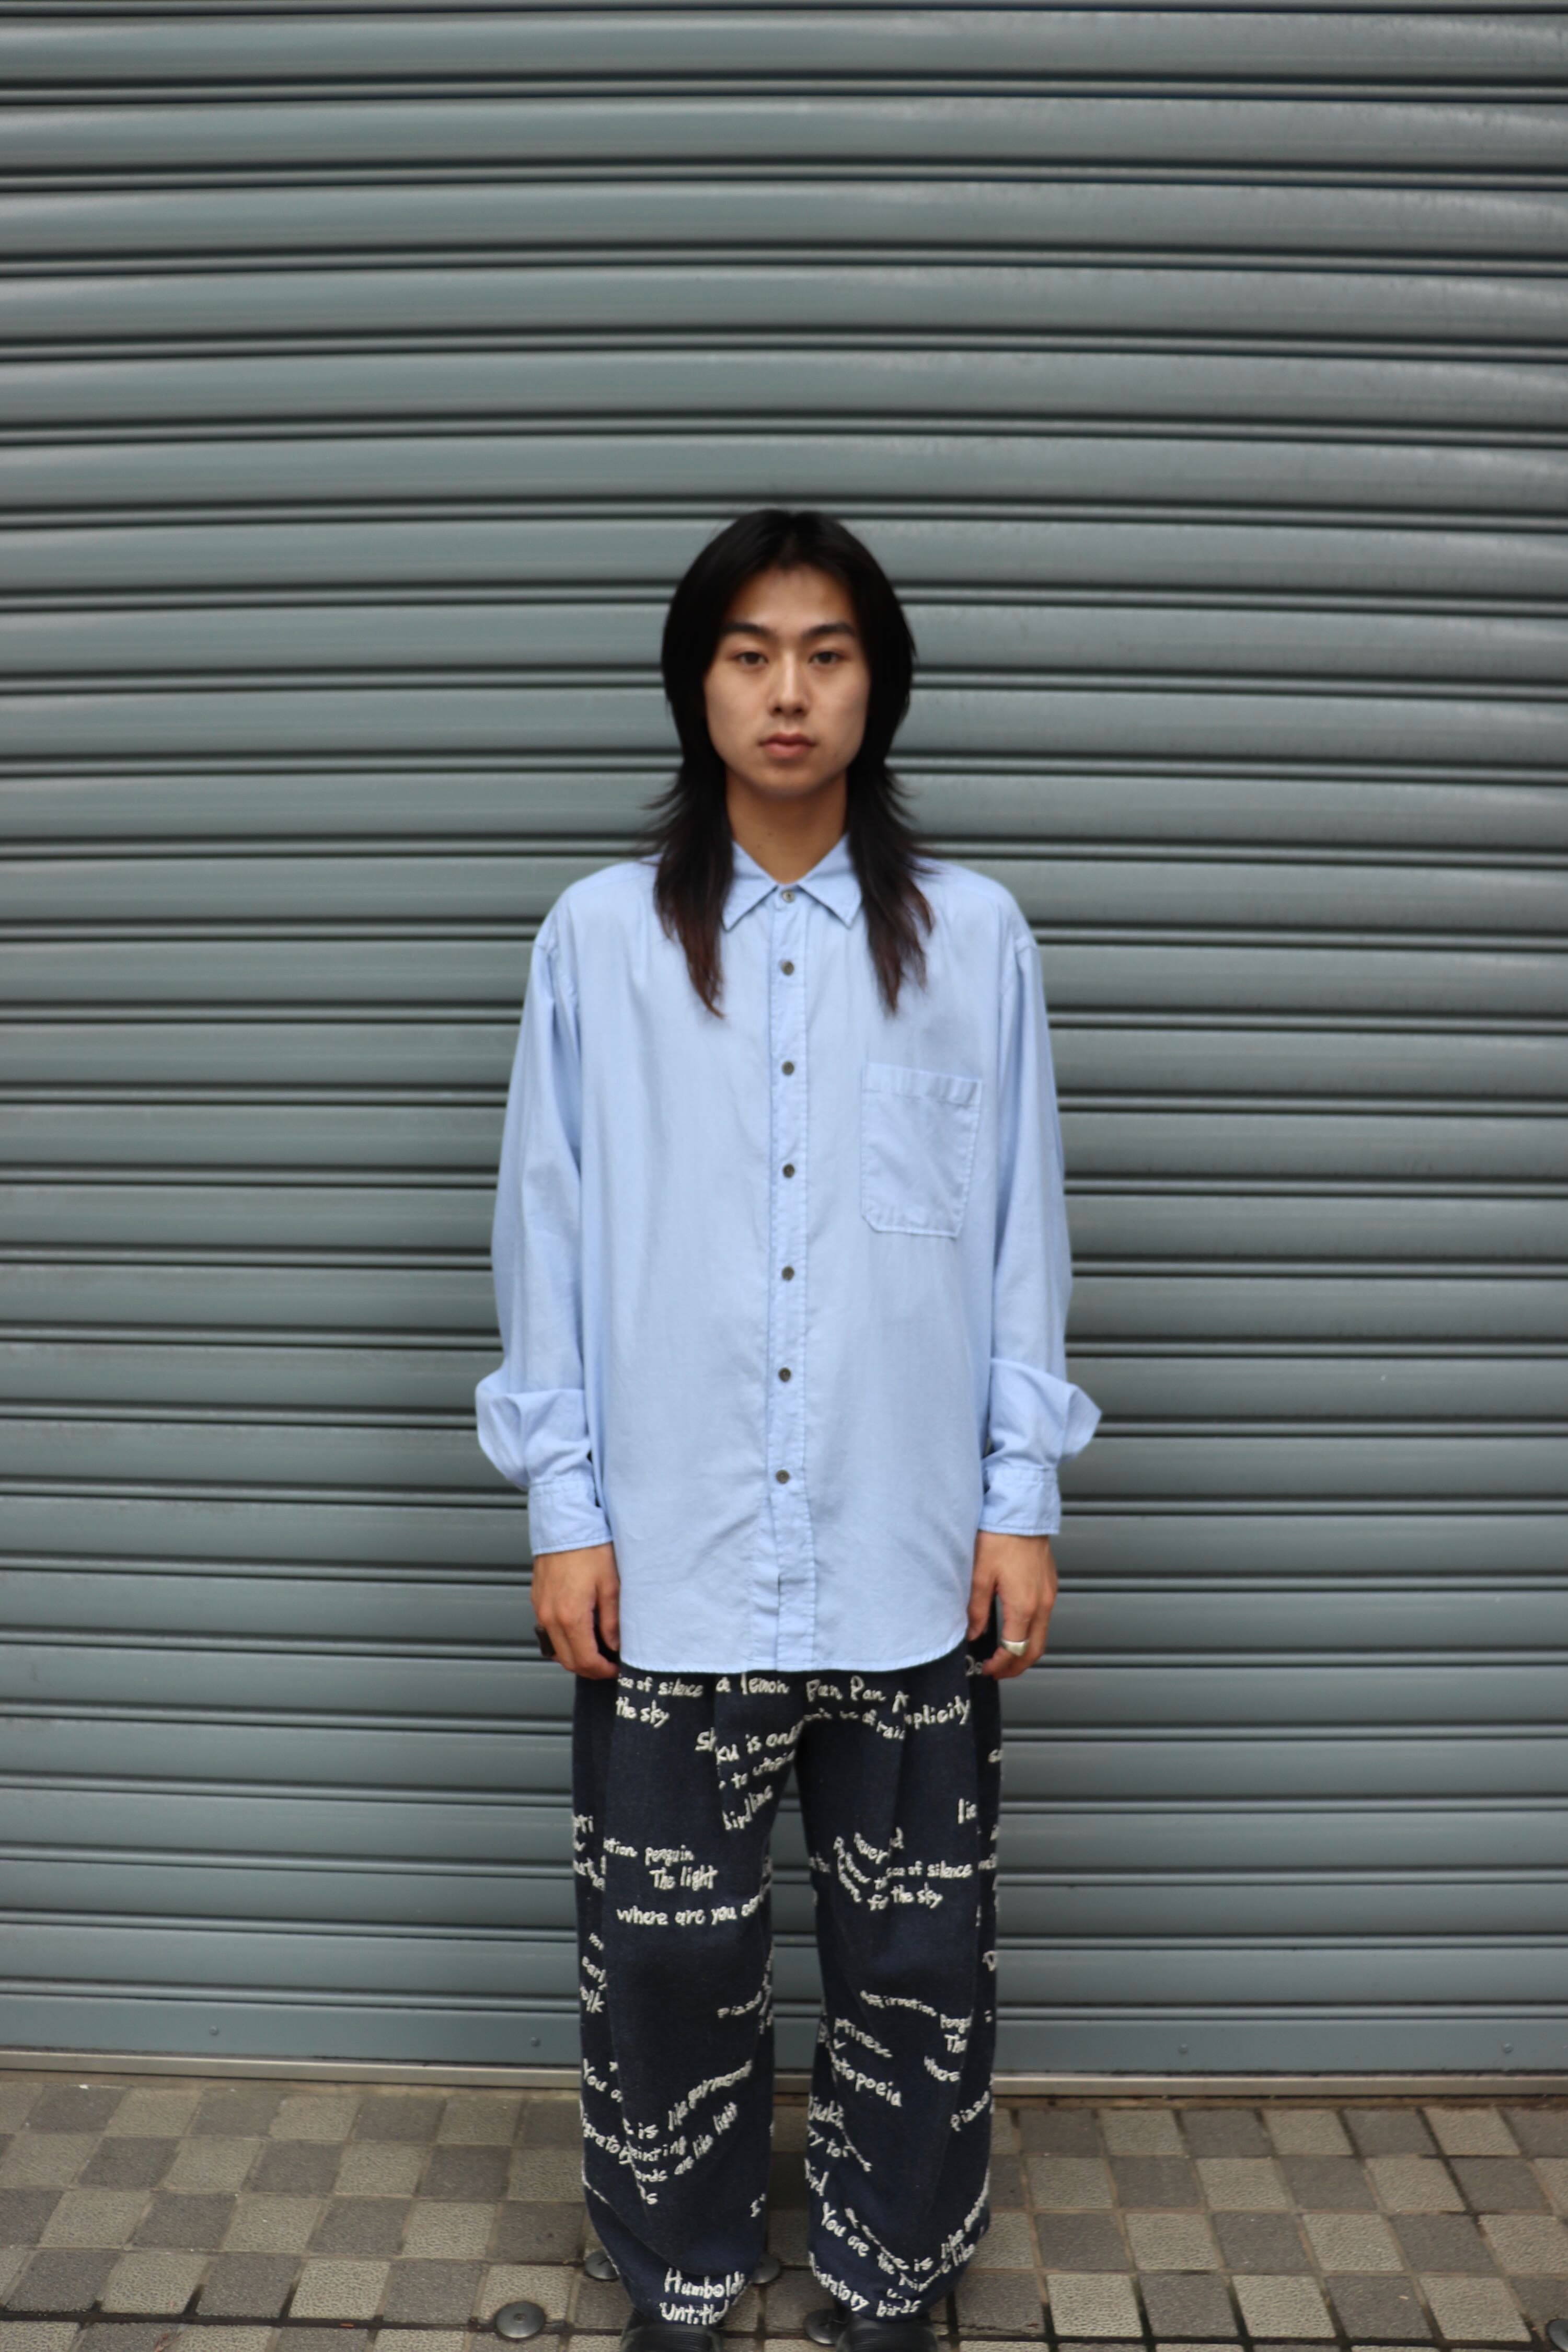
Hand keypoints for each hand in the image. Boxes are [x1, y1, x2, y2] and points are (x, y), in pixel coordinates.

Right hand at [531, 1541, 619, 1677]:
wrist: (565, 1524)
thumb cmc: (589, 1549)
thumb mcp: (611, 1585)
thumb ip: (612, 1621)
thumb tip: (614, 1645)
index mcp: (570, 1616)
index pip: (585, 1660)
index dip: (602, 1671)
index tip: (615, 1669)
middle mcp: (550, 1617)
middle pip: (567, 1661)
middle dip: (589, 1669)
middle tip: (608, 1664)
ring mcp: (541, 1609)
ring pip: (556, 1648)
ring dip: (575, 1656)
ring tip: (596, 1649)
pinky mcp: (538, 1600)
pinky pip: (549, 1631)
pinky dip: (564, 1640)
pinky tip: (581, 1631)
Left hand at [966, 1530, 1057, 1680]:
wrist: (1020, 1511)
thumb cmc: (999, 1538)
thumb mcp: (979, 1575)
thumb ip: (976, 1610)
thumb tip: (973, 1634)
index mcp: (1024, 1606)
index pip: (1014, 1649)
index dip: (1000, 1665)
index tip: (987, 1669)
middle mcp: (1042, 1603)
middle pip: (1035, 1650)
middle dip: (1017, 1666)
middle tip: (998, 1671)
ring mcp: (1049, 1594)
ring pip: (1042, 1635)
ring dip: (1024, 1650)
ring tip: (1003, 1654)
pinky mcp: (1049, 1584)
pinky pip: (1044, 1617)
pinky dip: (1030, 1632)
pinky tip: (1015, 1628)